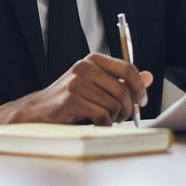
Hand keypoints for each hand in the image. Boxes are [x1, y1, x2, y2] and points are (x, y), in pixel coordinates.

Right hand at [0, 53, 152, 125]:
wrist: (36, 112)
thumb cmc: (69, 99)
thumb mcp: (96, 85)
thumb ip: (121, 81)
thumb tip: (149, 77)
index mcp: (93, 59)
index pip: (127, 68)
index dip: (139, 87)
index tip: (142, 100)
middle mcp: (85, 66)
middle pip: (123, 90)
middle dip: (128, 108)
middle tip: (124, 117)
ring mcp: (77, 82)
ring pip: (113, 105)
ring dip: (114, 118)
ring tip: (106, 120)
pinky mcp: (72, 99)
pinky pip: (102, 116)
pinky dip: (104, 125)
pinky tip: (97, 125)